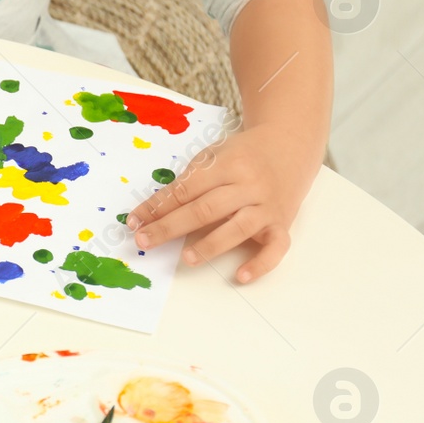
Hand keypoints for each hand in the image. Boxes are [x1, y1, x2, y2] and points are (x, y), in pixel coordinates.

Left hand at [126, 123, 320, 282]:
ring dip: (211, 244)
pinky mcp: (282, 224)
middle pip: (205, 209)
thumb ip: (189, 181)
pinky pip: (276, 247)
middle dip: (171, 227)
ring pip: (238, 228)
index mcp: (228, 164)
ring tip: (186, 259)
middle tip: (144, 240)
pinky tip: (241, 276)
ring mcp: (267, 206)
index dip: (157, 206)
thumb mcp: (214, 155)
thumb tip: (154, 211)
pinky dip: (261, 263)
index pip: (186, 189)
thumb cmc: (243, 155)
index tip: (134, 221)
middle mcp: (249, 185)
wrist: (289, 146)